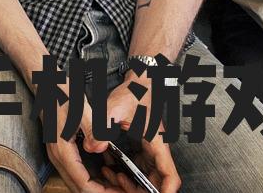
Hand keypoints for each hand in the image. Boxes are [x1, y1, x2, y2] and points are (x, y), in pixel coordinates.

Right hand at [44, 96, 122, 192]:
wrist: (48, 85)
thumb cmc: (64, 94)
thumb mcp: (82, 108)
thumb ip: (93, 129)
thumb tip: (99, 149)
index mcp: (62, 150)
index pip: (82, 184)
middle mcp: (57, 156)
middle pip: (79, 188)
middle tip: (121, 191)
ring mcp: (57, 155)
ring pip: (77, 182)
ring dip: (96, 187)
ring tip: (116, 186)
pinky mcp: (61, 151)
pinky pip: (76, 173)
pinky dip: (91, 178)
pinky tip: (106, 172)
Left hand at [103, 78, 179, 192]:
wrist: (140, 81)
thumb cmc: (133, 92)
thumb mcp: (113, 108)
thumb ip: (102, 127)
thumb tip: (93, 147)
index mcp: (156, 143)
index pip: (170, 176)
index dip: (164, 192)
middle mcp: (157, 149)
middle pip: (157, 181)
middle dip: (139, 189)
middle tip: (117, 185)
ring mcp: (152, 149)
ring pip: (148, 177)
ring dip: (131, 182)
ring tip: (110, 175)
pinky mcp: (144, 147)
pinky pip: (139, 167)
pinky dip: (126, 171)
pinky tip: (108, 166)